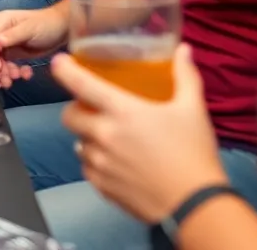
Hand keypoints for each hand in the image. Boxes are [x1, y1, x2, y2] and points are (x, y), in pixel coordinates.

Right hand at [0, 7, 67, 87]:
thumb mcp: (29, 29)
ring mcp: (4, 44)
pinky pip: (6, 66)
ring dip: (3, 73)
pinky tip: (24, 75)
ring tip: (12, 81)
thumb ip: (10, 37)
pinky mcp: (11, 53)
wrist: (62, 30)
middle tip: (3, 80)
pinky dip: (12, 73)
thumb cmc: (46, 24)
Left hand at [53, 45, 227, 222]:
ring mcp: (100, 163)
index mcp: (123, 112)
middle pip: (68, 116)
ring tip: (110, 139)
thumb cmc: (194, 155)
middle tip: (93, 109)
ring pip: (78, 143)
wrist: (197, 205)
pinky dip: (95, 163)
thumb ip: (185, 76)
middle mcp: (104, 136)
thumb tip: (184, 50)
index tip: (59, 63)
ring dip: (88, 138)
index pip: (80, 84)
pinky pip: (87, 168)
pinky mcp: (102, 186)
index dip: (64, 70)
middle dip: (76, 110)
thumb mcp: (193, 109)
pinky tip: (116, 162)